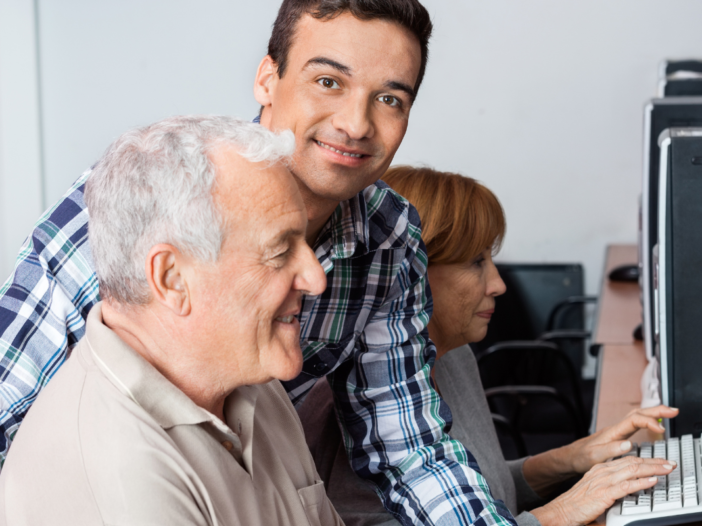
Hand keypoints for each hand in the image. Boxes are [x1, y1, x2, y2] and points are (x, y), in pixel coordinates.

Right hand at [530, 456, 674, 525]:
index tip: (660, 463)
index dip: (646, 460)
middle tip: (670, 463)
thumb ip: (611, 489)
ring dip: (652, 469)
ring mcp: (603, 481)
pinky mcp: (604, 493)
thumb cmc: (577, 505)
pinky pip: (626, 485)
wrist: (561, 511)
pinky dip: (641, 482)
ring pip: (632, 470)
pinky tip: (652, 480)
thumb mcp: (596, 491)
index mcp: (600, 470)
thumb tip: (630, 491)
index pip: (627, 460)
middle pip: (632, 462)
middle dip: (654, 462)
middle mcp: (602, 471)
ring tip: (667, 469)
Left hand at [565, 405, 677, 473]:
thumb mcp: (595, 457)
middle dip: (656, 410)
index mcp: (612, 432)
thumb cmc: (581, 457)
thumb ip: (611, 450)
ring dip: (653, 413)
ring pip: (637, 416)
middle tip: (673, 411)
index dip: (649, 422)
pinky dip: (647, 420)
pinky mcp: (617, 436)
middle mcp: (615, 429)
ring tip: (669, 413)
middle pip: (638, 413)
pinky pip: (635, 423)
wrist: (571, 457)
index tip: (661, 429)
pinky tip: (653, 423)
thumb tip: (628, 444)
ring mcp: (617, 431)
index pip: (633, 420)